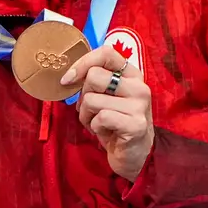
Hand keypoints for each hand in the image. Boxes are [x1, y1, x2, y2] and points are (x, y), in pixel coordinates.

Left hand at [61, 44, 154, 181]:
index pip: (106, 53)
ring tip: (99, 123)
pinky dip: (94, 127)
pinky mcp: (136, 124)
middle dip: (83, 96)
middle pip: (94, 76)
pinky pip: (100, 118)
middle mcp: (139, 86)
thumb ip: (93, 82)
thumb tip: (68, 76)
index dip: (82, 63)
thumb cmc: (114, 123)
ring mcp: (140, 105)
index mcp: (131, 74)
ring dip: (86, 115)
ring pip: (92, 99)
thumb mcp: (105, 97)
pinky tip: (106, 132)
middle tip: (91, 110)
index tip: (67, 79)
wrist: (132, 155)